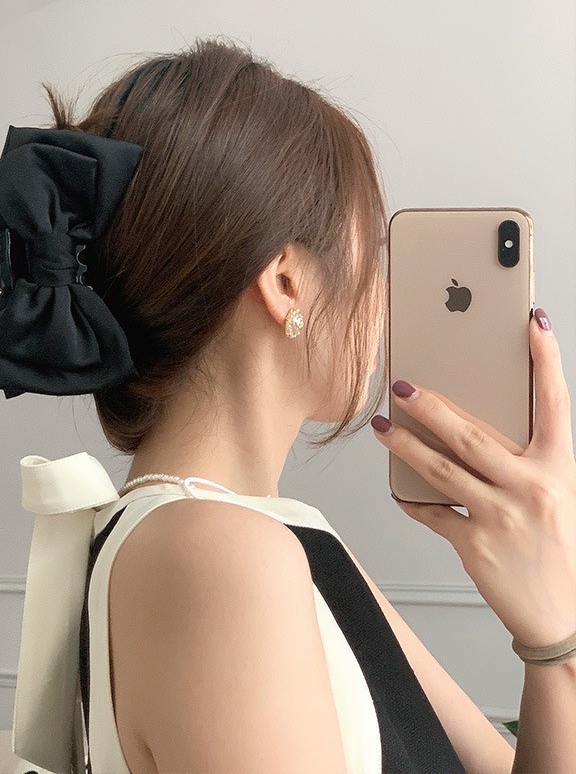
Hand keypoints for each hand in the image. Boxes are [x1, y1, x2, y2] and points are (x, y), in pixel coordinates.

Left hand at [371, 307, 575, 648]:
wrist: (565, 615)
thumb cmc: (559, 548)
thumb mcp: (555, 496)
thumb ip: (522, 462)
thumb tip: (469, 428)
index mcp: (558, 469)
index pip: (553, 403)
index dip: (544, 361)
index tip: (532, 324)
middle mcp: (532, 488)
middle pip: (472, 435)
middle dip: (432, 406)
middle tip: (403, 385)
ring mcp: (502, 518)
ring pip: (441, 469)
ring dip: (406, 444)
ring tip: (383, 427)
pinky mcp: (476, 546)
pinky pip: (432, 513)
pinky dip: (411, 498)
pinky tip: (397, 487)